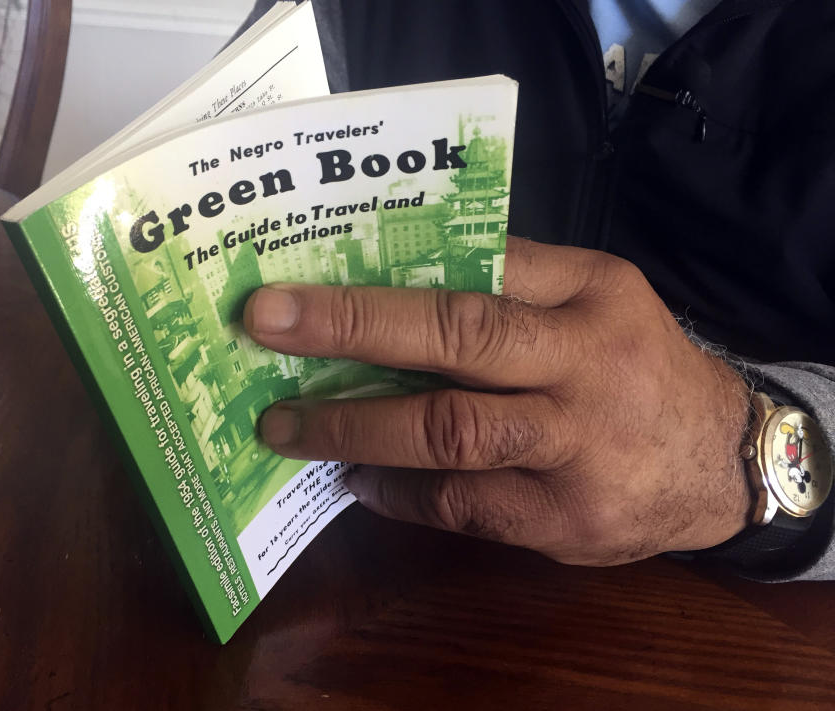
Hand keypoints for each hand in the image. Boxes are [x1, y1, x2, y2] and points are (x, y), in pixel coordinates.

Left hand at [243, 237, 753, 564]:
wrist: (720, 464)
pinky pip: (461, 505)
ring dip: (356, 428)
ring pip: (449, 432)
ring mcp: (576, 451)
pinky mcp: (563, 521)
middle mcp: (585, 366)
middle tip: (265, 325)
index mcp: (591, 297)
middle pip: (458, 337)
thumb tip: (397, 274)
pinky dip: (398, 492)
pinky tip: (358, 479)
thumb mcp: (599, 300)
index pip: (480, 265)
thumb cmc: (639, 366)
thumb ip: (516, 283)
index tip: (304, 276)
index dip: (386, 271)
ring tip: (289, 428)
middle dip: (352, 327)